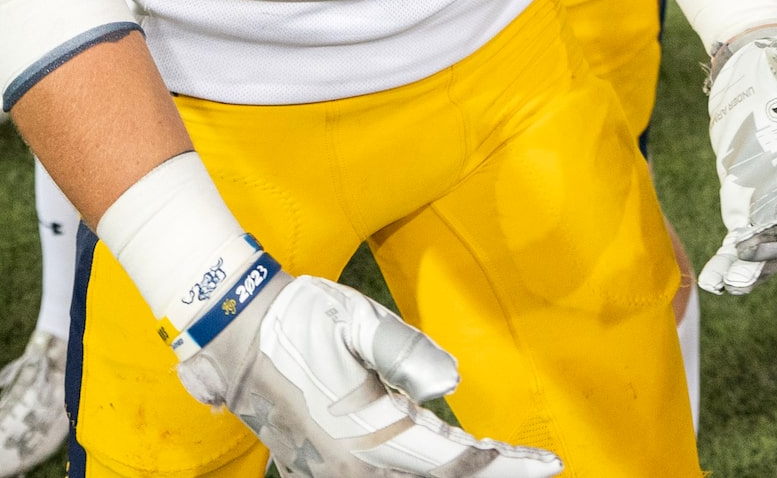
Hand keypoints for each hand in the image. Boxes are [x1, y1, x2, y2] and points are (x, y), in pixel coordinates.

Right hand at [178, 272, 561, 476]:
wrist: (230, 328)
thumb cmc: (299, 315)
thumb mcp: (358, 319)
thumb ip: (409, 353)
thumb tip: (453, 385)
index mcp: (368, 431)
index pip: (454, 461)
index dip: (505, 466)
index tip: (546, 464)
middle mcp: (351, 464)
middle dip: (486, 477)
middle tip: (529, 467)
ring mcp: (330, 471)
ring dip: (452, 476)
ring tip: (492, 466)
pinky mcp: (315, 467)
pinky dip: (417, 475)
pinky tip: (442, 464)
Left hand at [698, 27, 776, 295]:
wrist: (755, 61)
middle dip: (772, 250)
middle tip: (746, 262)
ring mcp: (776, 197)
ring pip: (769, 244)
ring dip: (749, 267)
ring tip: (727, 284)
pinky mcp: (746, 200)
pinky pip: (743, 237)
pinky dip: (731, 258)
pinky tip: (715, 278)